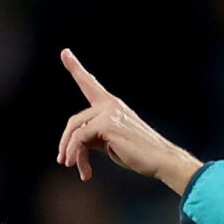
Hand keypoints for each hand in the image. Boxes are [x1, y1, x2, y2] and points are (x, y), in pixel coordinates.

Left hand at [56, 49, 203, 192]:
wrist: (161, 160)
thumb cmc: (139, 154)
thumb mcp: (112, 142)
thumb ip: (95, 136)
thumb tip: (75, 144)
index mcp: (112, 105)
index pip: (90, 84)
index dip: (76, 68)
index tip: (65, 52)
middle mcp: (110, 105)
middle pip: (75, 120)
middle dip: (66, 142)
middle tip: (62, 161)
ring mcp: (109, 112)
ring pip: (75, 130)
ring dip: (70, 151)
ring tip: (71, 166)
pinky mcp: (107, 124)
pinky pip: (80, 138)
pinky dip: (76, 154)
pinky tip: (85, 171)